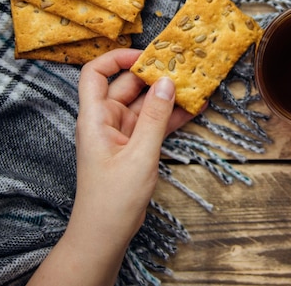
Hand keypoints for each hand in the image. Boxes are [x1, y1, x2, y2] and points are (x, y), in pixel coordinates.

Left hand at [28, 48, 196, 285]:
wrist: (105, 234)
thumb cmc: (113, 199)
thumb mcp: (139, 155)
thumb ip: (155, 117)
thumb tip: (167, 82)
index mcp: (95, 118)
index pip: (95, 73)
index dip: (117, 58)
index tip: (148, 56)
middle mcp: (106, 120)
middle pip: (127, 86)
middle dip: (153, 75)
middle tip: (182, 67)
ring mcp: (121, 133)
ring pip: (144, 104)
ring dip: (167, 96)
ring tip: (195, 84)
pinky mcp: (134, 146)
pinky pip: (153, 123)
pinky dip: (171, 116)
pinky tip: (194, 109)